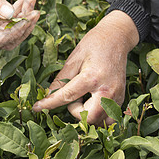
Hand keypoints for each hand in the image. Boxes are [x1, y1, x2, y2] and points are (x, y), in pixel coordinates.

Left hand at [32, 10, 138, 125]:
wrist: (117, 37)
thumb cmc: (94, 44)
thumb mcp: (74, 58)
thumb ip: (61, 79)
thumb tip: (48, 94)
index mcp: (92, 78)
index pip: (67, 97)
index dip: (50, 104)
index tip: (37, 108)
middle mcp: (107, 90)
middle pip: (87, 118)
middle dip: (75, 111)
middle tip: (73, 96)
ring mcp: (117, 96)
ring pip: (99, 121)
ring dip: (87, 114)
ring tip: (84, 97)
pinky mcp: (121, 98)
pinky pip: (108, 117)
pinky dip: (98, 115)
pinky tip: (93, 101)